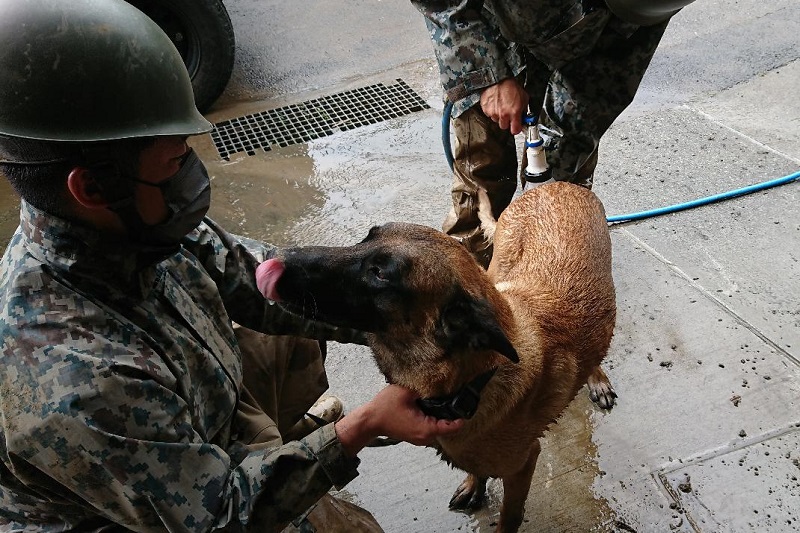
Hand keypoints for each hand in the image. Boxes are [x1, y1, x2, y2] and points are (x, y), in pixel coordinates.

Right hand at [335, 384, 462, 455]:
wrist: (370, 420)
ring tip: (439, 398)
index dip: (462, 413)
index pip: (454, 425)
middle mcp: (426, 437)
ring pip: (440, 425)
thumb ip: (424, 387)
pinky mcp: (417, 434)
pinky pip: (431, 426)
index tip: (467, 400)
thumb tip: (440, 380)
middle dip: (451, 411)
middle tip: (452, 394)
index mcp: (427, 429)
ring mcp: (421, 438)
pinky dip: (432, 416)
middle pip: (448, 425)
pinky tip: (428, 405)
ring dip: (441, 413)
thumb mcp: (406, 391)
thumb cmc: (384, 408)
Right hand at [479, 78, 528, 134]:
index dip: (516, 129)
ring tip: (501, 105)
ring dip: (498, 115)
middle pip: (504, 127)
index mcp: (514, 112)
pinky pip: (489, 114)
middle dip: (507, 122)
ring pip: (496, 120)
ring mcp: (493, 113)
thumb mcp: (524, 97)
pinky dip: (492, 110)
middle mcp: (503, 114)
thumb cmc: (511, 86)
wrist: (498, 78)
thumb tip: (523, 117)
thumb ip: (524, 110)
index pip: (515, 130)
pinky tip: (495, 103)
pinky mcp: (486, 109)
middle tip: (508, 114)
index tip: (516, 126)